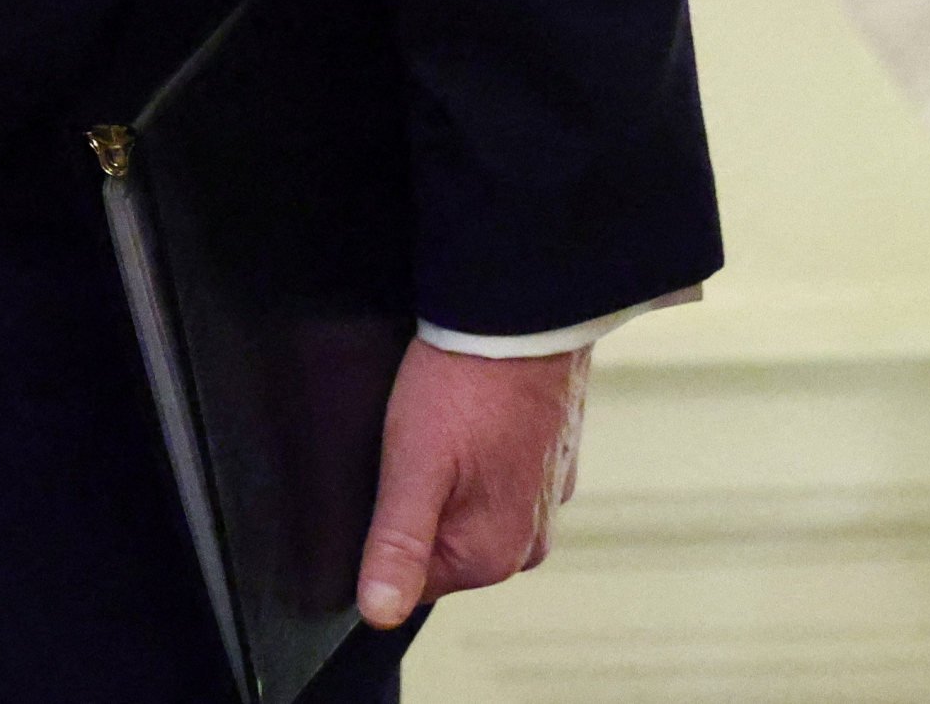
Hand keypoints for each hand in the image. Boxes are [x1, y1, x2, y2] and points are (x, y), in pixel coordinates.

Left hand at [354, 340, 587, 626]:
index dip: (384, 532)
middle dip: (416, 502)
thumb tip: (379, 612)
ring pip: (466, 507)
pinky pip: (494, 476)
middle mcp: (529, 542)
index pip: (413, 578)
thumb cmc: (465, 385)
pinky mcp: (550, 463)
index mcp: (494, 556)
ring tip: (440, 428)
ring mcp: (546, 501)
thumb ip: (397, 545)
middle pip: (441, 543)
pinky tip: (463, 418)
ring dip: (445, 477)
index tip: (382, 482)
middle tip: (411, 447)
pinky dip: (473, 454)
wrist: (522, 316)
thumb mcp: (412, 466)